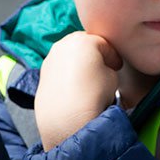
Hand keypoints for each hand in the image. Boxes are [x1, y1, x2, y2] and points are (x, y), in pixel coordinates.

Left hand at [34, 31, 121, 150]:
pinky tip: (74, 88)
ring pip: (67, 56)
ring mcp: (49, 60)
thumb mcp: (112, 77)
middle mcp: (62, 46)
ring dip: (77, 63)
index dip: (113, 56)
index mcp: (82, 41)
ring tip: (87, 80)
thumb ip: (107, 67)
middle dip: (92, 54)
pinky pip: (58, 70)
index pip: (103, 44)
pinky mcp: (42, 75)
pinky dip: (66, 74)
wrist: (67, 118)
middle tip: (102, 68)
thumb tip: (102, 71)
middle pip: (82, 44)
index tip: (117, 66)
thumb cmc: (93, 95)